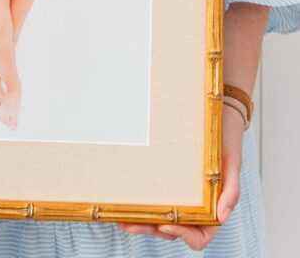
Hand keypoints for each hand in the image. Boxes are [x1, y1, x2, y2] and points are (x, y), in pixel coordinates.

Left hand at [116, 105, 243, 249]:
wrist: (218, 116)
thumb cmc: (227, 140)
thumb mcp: (232, 162)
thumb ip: (231, 191)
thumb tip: (222, 219)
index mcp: (213, 208)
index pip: (200, 236)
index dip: (183, 235)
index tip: (165, 223)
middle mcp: (195, 206)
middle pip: (173, 230)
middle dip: (151, 229)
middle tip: (129, 224)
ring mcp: (181, 195)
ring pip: (160, 219)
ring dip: (141, 222)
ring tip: (120, 219)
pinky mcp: (168, 181)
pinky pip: (155, 198)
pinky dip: (140, 204)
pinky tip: (123, 202)